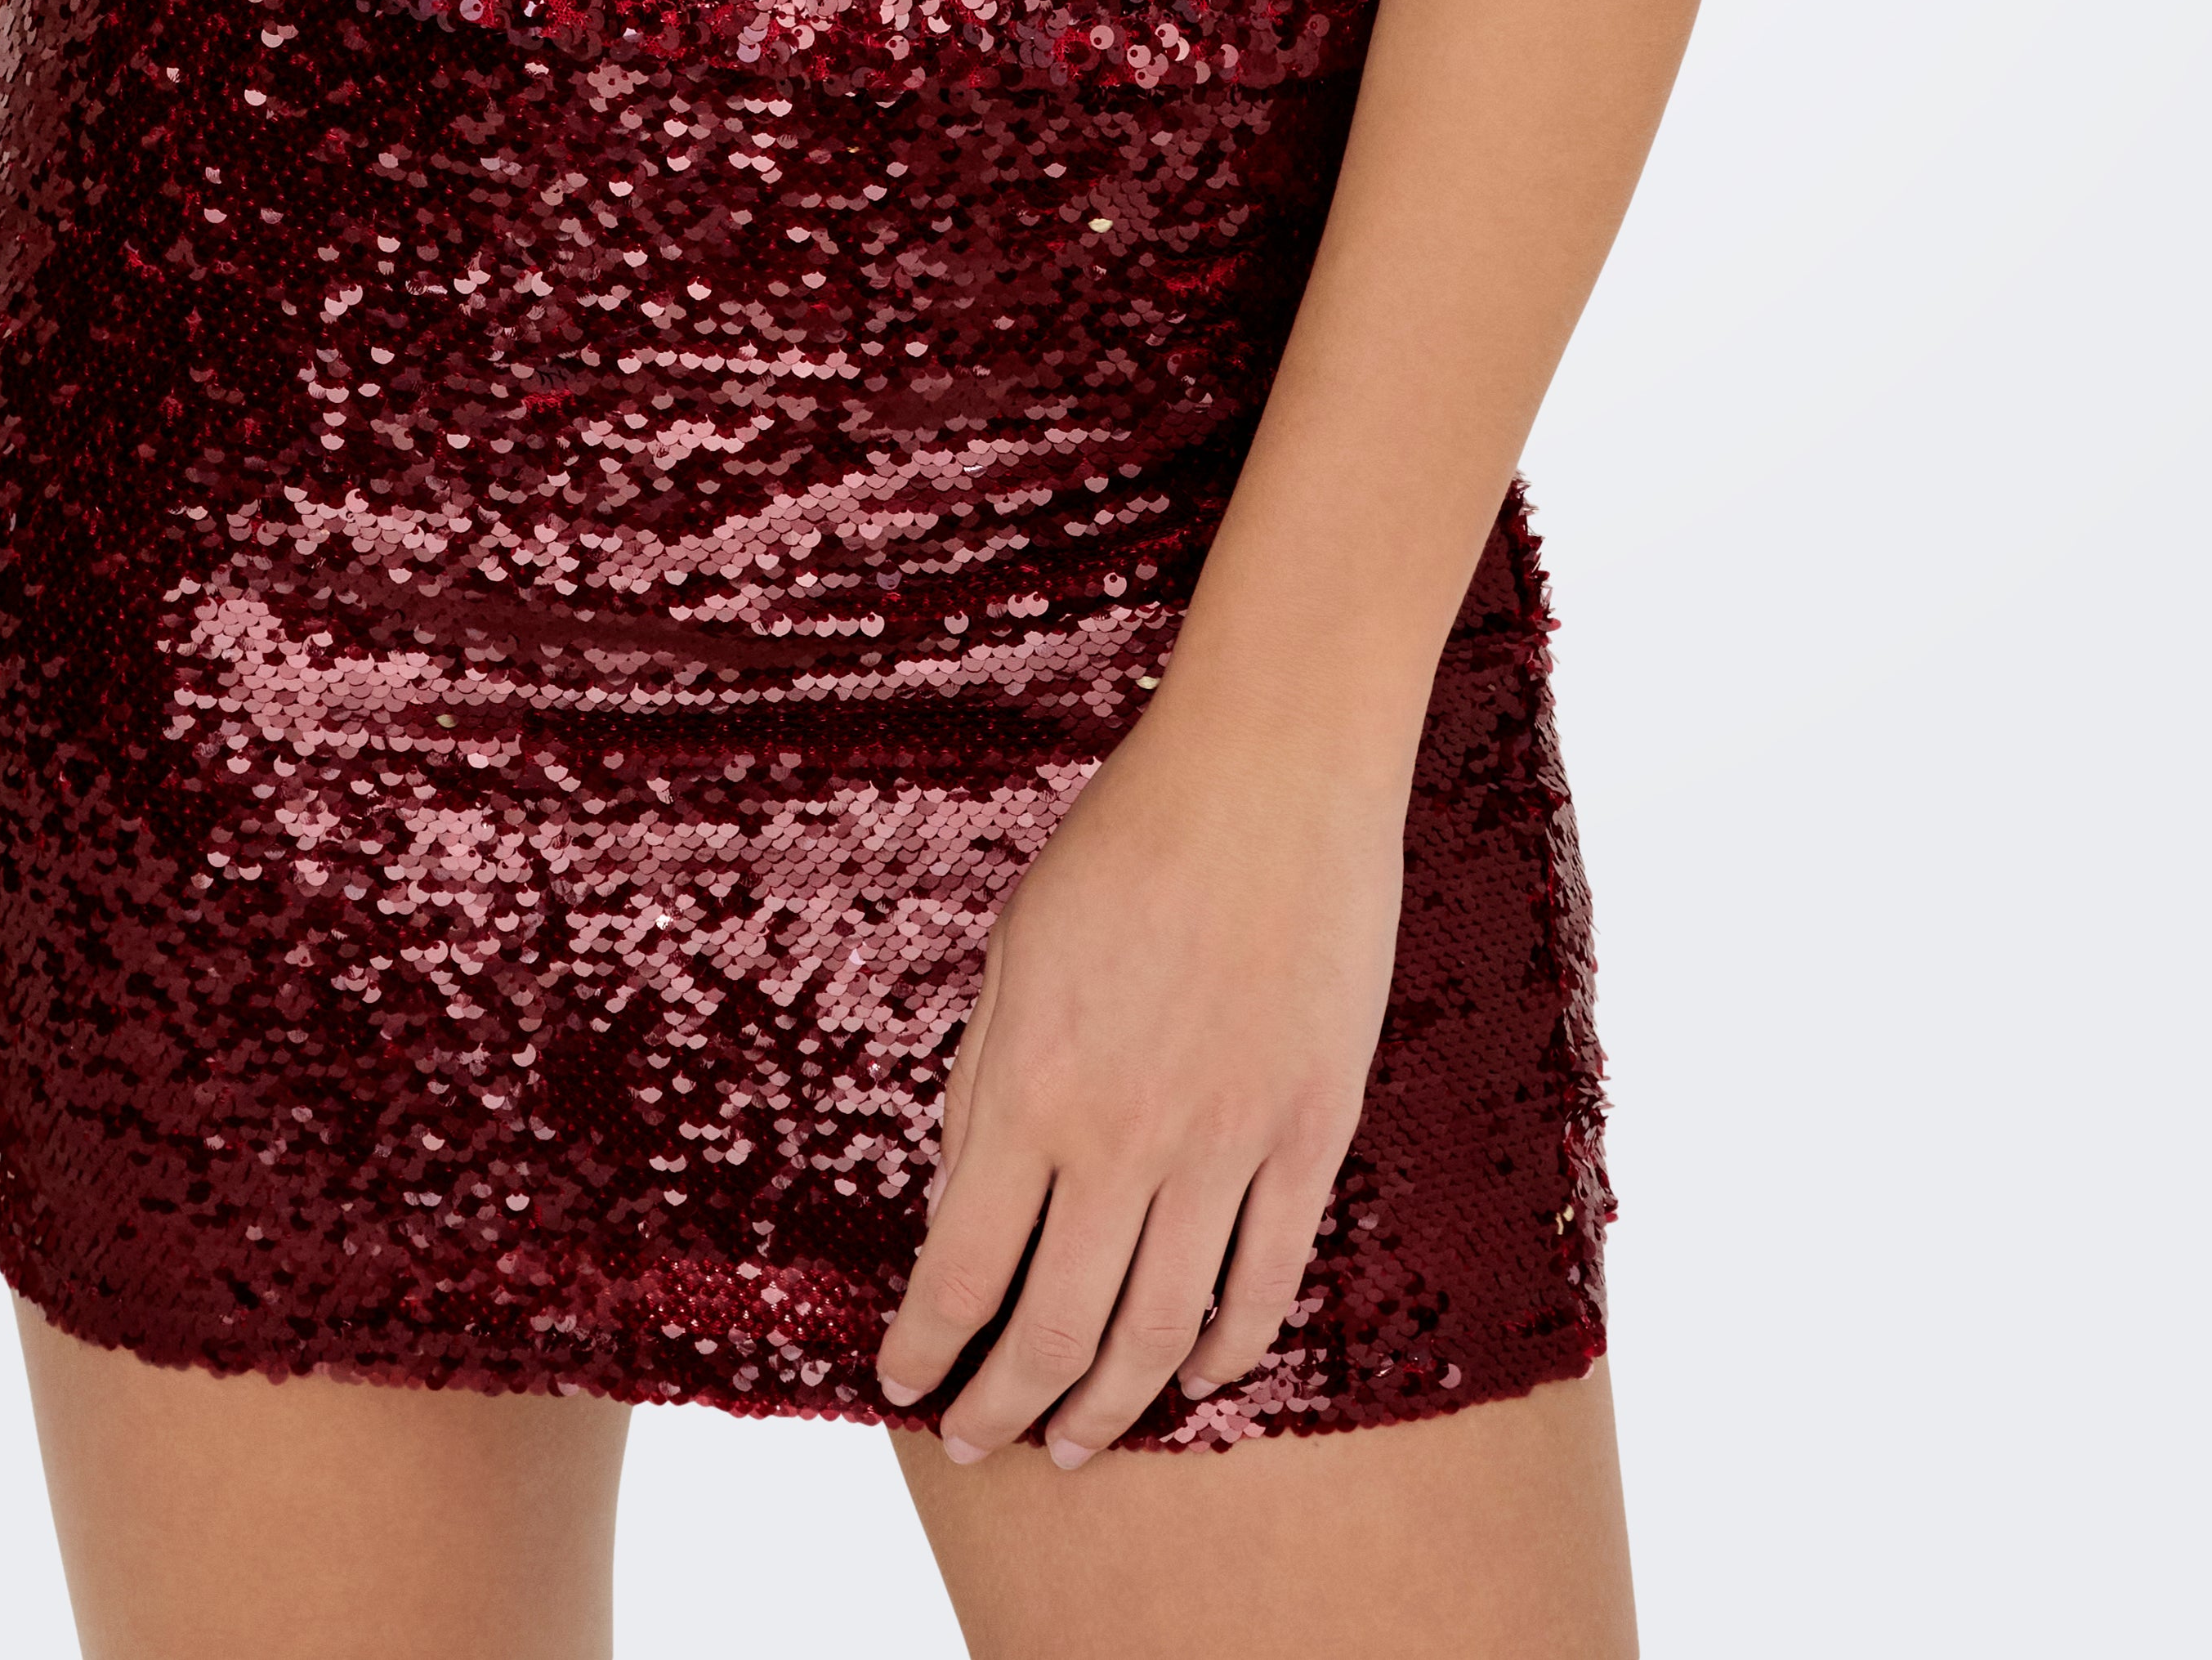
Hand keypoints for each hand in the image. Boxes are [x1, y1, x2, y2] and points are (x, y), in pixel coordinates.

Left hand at [875, 680, 1408, 1461]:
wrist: (1271, 771)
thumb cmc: (1126, 840)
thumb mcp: (1013, 951)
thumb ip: (983, 1086)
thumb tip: (960, 1207)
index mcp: (1032, 1090)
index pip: (960, 1271)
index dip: (925, 1345)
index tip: (900, 1382)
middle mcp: (1125, 1140)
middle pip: (1058, 1332)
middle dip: (1003, 1406)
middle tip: (976, 1440)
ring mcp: (1227, 1145)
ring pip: (1161, 1333)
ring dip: (1109, 1406)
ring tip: (1072, 1441)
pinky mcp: (1311, 1132)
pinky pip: (1267, 1279)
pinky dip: (1227, 1350)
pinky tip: (1195, 1377)